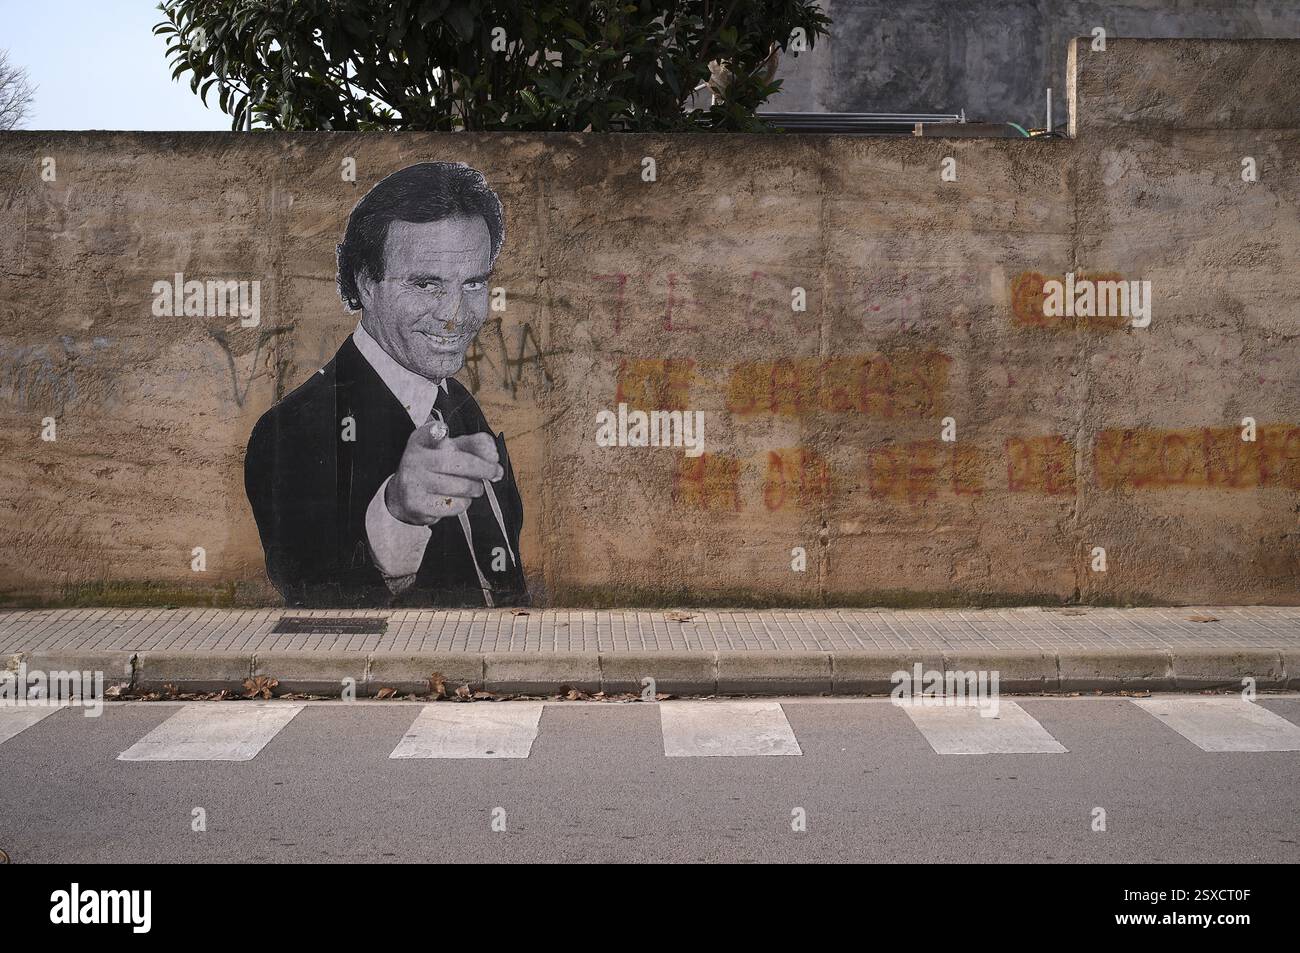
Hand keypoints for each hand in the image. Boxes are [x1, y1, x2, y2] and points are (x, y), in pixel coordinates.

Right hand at [385, 423, 502, 525]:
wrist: (405, 496)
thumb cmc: (435, 468)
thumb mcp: (451, 449)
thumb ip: (475, 445)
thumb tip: (492, 454)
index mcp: (422, 440)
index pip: (430, 433)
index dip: (438, 431)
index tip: (443, 430)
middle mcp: (414, 459)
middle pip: (459, 463)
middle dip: (485, 469)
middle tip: (495, 472)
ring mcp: (413, 482)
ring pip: (461, 487)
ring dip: (475, 488)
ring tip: (474, 487)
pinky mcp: (416, 504)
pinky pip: (454, 505)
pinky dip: (463, 503)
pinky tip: (457, 498)